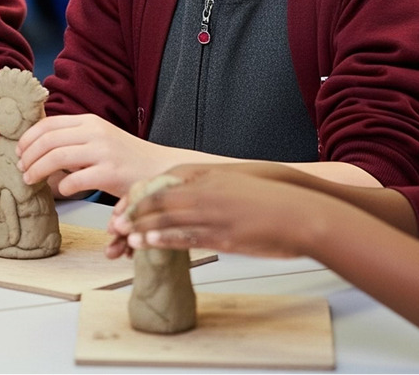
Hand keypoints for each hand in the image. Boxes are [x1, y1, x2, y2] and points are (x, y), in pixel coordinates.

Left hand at [15, 113, 172, 196]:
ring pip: (57, 157)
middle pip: (48, 140)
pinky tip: (61, 191)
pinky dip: (63, 187)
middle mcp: (96, 132)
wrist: (160, 168)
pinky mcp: (111, 173)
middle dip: (28, 155)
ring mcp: (104, 152)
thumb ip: (74, 138)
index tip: (18, 150)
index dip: (28, 137)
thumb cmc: (125, 157)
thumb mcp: (100, 138)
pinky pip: (76, 180)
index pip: (48, 124)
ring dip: (37, 169)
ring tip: (30, 179)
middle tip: (20, 168)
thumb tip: (38, 146)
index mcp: (90, 121)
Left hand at [108, 164, 324, 259]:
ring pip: (166, 218)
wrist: (304, 212)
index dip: (139, 195)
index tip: (123, 206)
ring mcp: (212, 212)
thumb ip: (212, 186)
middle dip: (133, 212)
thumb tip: (193, 196)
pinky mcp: (222, 235)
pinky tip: (147, 245)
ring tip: (124, 237)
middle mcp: (205, 190)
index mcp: (209, 174)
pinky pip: (184, 237)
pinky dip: (161, 240)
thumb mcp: (237, 182)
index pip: (161, 182)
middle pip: (157, 199)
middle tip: (115, 225)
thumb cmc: (275, 198)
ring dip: (141, 228)